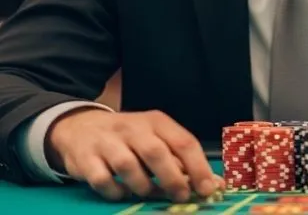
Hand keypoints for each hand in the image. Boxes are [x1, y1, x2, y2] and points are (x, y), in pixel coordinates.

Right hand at [46, 108, 222, 201]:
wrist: (81, 127)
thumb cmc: (129, 137)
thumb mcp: (158, 139)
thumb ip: (184, 161)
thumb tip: (215, 185)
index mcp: (157, 121)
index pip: (183, 141)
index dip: (198, 167)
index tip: (208, 189)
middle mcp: (133, 128)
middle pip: (156, 152)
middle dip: (172, 178)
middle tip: (182, 197)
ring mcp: (107, 142)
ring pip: (128, 165)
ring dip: (143, 185)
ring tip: (149, 193)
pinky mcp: (86, 158)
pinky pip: (102, 179)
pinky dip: (115, 191)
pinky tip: (122, 193)